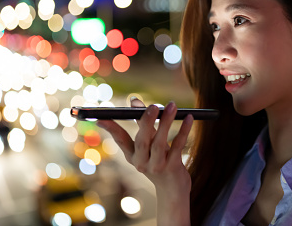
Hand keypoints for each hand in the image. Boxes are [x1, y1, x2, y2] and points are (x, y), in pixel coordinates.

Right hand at [97, 98, 192, 224]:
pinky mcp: (172, 169)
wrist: (173, 190)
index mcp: (133, 156)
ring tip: (172, 106)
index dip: (111, 128)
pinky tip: (189, 118)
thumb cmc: (160, 161)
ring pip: (159, 143)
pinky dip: (183, 131)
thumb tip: (134, 100)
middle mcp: (141, 163)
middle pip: (142, 141)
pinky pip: (177, 146)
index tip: (102, 116)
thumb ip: (143, 123)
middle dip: (146, 122)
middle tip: (153, 106)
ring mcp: (157, 167)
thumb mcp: (149, 144)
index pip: (120, 139)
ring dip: (166, 123)